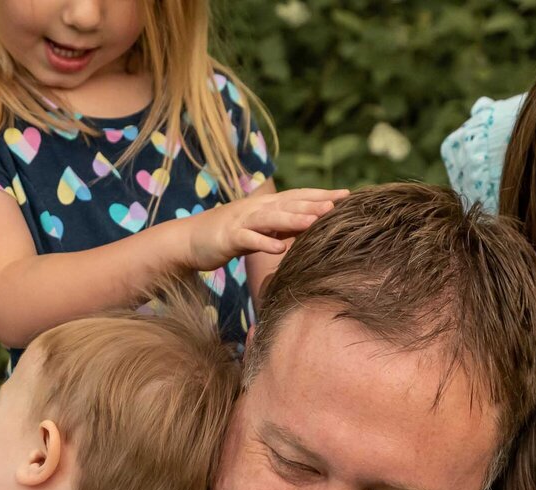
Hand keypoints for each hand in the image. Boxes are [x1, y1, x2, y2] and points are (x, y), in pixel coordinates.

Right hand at [180, 187, 347, 269]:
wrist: (189, 241)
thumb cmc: (226, 236)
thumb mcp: (259, 229)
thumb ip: (281, 226)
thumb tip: (308, 226)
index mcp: (265, 205)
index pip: (297, 196)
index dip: (320, 194)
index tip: (346, 195)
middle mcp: (255, 208)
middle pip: (288, 203)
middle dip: (312, 202)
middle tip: (337, 204)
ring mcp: (241, 221)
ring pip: (271, 218)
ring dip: (293, 218)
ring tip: (314, 221)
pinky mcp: (229, 238)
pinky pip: (249, 240)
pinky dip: (264, 243)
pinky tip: (280, 248)